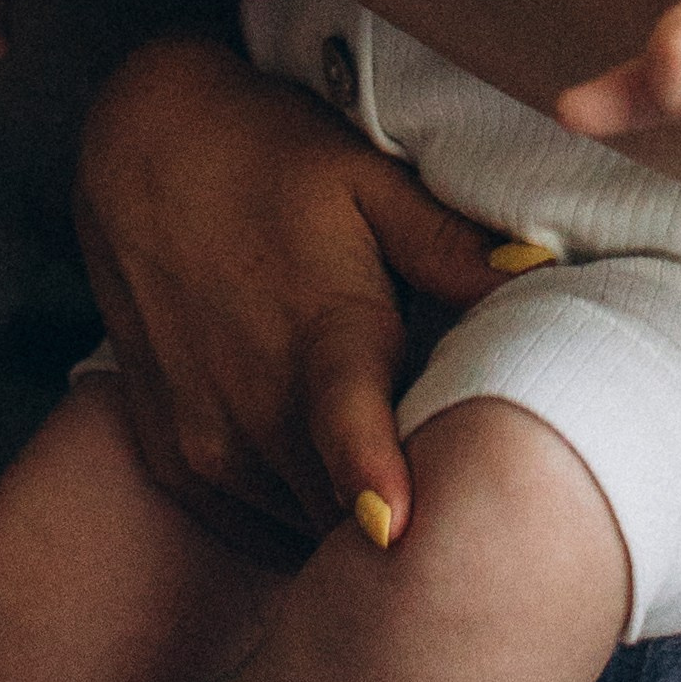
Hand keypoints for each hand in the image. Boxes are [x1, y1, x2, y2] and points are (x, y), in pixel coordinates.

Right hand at [75, 34, 503, 558]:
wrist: (139, 146)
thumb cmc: (268, 155)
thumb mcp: (366, 179)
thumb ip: (449, 245)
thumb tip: (541, 273)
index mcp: (321, 335)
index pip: (346, 430)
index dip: (374, 482)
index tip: (400, 536)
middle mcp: (254, 404)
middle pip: (345, 519)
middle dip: (411, 534)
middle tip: (470, 517)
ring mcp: (205, 438)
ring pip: (300, 531)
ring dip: (348, 525)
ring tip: (403, 501)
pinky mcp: (170, 454)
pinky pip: (246, 529)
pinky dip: (293, 523)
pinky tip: (332, 495)